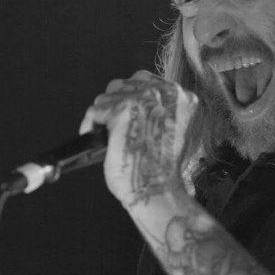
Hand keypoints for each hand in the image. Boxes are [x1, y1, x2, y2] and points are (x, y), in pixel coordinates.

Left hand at [79, 71, 197, 208]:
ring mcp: (145, 98)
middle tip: (113, 128)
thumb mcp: (174, 134)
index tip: (126, 118)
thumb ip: (163, 115)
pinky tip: (97, 139)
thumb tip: (141, 110)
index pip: (147, 83)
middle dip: (116, 104)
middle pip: (126, 84)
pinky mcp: (124, 109)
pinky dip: (91, 125)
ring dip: (103, 116)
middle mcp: (167, 91)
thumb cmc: (165, 173)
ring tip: (105, 136)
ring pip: (109, 95)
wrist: (158, 190)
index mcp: (184, 97)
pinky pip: (96, 110)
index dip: (133, 101)